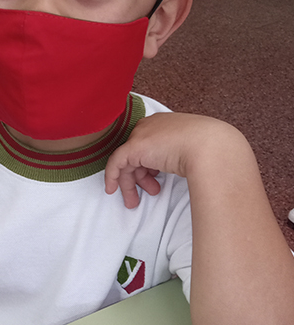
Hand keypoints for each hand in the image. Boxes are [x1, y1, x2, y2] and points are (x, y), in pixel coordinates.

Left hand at [104, 112, 238, 208]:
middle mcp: (151, 126)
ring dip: (131, 184)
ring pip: (126, 161)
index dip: (149, 165)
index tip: (155, 180)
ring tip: (136, 201)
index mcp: (166, 124)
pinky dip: (112, 177)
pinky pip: (116, 163)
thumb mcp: (195, 148)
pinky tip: (112, 191)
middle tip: (149, 193)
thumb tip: (181, 165)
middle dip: (140, 177)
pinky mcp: (134, 147)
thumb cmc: (211, 149)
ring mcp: (142, 135)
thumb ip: (181, 154)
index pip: (149, 145)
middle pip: (137, 153)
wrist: (211, 147)